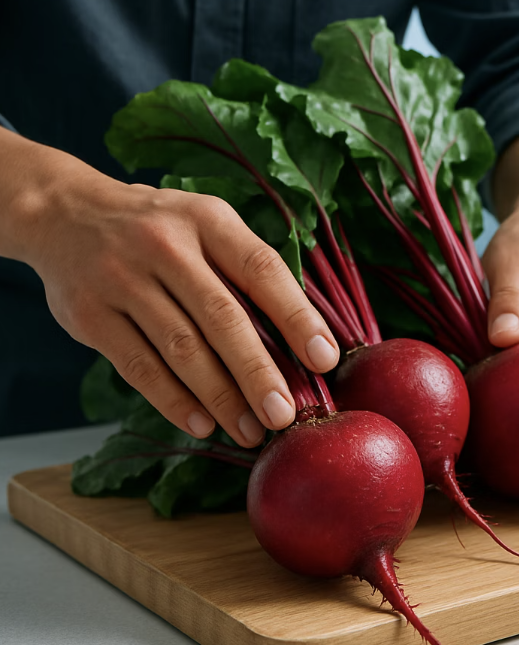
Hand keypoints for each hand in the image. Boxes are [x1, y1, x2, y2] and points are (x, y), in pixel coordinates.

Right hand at [7, 142, 338, 446]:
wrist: (66, 214)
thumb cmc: (160, 229)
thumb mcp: (205, 224)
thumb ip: (246, 269)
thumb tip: (301, 335)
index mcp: (207, 219)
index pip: (261, 269)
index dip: (297, 316)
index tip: (325, 359)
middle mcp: (165, 244)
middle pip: (221, 316)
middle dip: (258, 372)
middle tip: (286, 415)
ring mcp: (123, 278)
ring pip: (180, 348)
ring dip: (220, 397)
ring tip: (250, 430)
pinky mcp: (90, 314)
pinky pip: (139, 367)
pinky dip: (173, 400)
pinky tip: (201, 424)